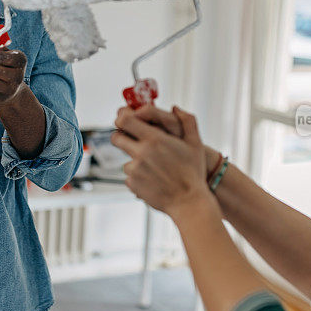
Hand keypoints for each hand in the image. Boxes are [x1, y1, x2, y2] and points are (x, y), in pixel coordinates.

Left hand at [112, 106, 214, 221]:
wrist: (189, 202)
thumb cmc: (193, 172)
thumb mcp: (195, 143)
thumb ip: (187, 121)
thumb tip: (175, 108)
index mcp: (155, 139)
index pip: (125, 120)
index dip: (122, 118)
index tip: (126, 120)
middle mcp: (141, 153)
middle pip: (116, 137)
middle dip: (120, 136)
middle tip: (129, 139)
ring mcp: (135, 170)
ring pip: (125, 159)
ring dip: (134, 160)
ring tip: (153, 167)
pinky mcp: (133, 184)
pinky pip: (130, 176)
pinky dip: (138, 176)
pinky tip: (153, 179)